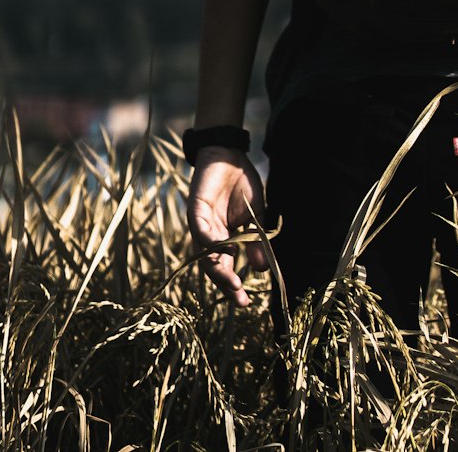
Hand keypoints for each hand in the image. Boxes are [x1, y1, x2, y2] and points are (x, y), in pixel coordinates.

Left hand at [187, 148, 269, 306]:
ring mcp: (201, 225)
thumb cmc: (242, 183)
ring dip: (218, 270)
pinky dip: (212, 243)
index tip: (247, 302)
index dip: (234, 285)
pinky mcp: (195, 211)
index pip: (226, 267)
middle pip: (214, 267)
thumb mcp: (256, 216)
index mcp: (223, 239)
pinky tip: (227, 250)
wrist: (230, 154)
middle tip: (240, 300)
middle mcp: (209, 236)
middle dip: (226, 285)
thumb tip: (262, 270)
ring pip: (206, 254)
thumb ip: (257, 241)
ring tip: (234, 284)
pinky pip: (202, 232)